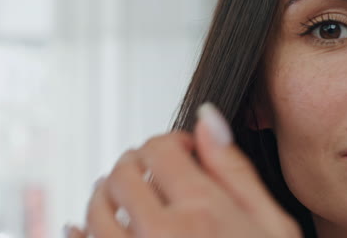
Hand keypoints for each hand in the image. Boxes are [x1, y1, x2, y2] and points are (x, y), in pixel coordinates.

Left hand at [78, 103, 300, 237]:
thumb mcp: (271, 225)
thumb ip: (234, 170)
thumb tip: (208, 120)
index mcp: (202, 213)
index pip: (160, 148)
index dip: (170, 140)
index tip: (181, 150)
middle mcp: (160, 235)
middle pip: (123, 169)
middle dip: (138, 162)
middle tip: (153, 170)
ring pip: (95, 205)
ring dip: (106, 192)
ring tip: (123, 195)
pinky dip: (75, 231)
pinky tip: (80, 226)